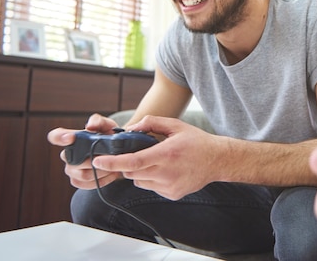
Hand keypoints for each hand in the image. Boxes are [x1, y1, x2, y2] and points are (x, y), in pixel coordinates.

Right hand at [46, 113, 120, 189]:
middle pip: (74, 160)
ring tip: (113, 165)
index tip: (71, 138)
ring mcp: (71, 169)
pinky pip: (86, 184)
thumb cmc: (110, 136)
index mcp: (72, 138)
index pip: (55, 136)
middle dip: (95, 159)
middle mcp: (67, 154)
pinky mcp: (77, 181)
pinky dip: (101, 180)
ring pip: (83, 175)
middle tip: (110, 156)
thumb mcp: (107, 125)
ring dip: (101, 171)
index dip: (59, 137)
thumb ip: (99, 121)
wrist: (120, 152)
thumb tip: (89, 126)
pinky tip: (110, 174)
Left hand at [91, 116, 218, 199]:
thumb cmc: (197, 141)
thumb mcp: (176, 125)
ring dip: (140, 172)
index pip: (133, 162)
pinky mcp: (172, 194)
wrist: (218, 160)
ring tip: (157, 162)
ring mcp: (169, 186)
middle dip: (128, 164)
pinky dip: (152, 179)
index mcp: (166, 153)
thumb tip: (131, 128)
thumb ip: (152, 123)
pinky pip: (151, 187)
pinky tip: (166, 171)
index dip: (113, 162)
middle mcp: (167, 172)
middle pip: (132, 173)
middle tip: (137, 154)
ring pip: (139, 181)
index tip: (98, 161)